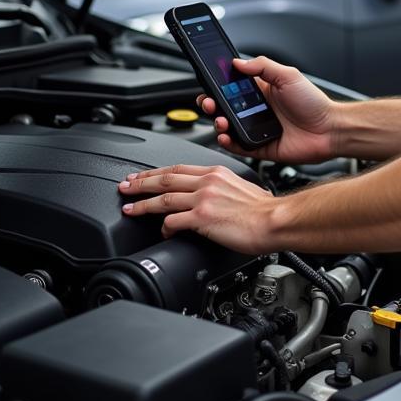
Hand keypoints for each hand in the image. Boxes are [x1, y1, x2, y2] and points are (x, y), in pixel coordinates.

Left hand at [119, 164, 273, 252]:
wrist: (275, 220)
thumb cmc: (264, 210)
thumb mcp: (241, 187)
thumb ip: (222, 188)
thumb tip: (212, 198)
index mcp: (216, 172)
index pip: (178, 168)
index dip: (156, 172)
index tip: (143, 176)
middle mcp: (207, 182)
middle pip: (165, 179)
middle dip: (141, 183)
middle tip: (125, 186)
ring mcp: (203, 199)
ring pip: (163, 198)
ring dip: (143, 203)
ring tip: (129, 208)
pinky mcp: (202, 218)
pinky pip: (173, 221)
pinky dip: (163, 227)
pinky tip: (161, 232)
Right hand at [199, 55, 337, 163]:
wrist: (329, 129)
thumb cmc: (314, 103)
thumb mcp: (288, 76)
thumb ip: (262, 66)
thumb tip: (238, 61)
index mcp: (260, 91)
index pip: (231, 86)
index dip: (217, 85)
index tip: (207, 82)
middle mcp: (255, 110)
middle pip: (224, 107)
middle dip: (211, 104)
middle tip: (208, 102)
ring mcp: (256, 129)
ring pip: (228, 127)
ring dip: (218, 122)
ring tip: (220, 119)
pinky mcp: (260, 147)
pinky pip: (238, 146)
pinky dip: (228, 142)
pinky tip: (226, 136)